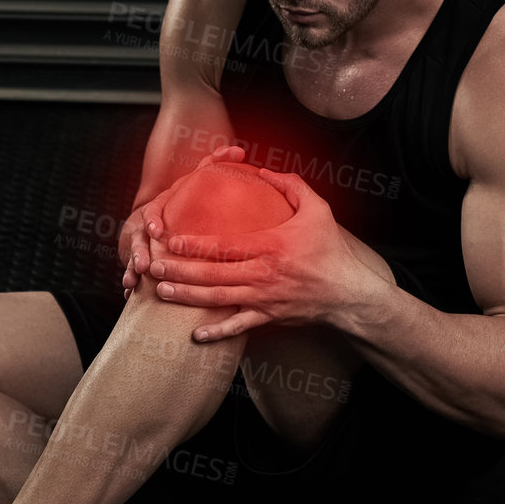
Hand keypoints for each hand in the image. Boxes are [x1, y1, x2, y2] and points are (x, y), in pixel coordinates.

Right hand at [119, 144, 246, 297]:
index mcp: (160, 207)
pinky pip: (131, 269)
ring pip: (132, 255)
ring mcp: (141, 241)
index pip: (152, 212)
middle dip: (138, 251)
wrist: (167, 212)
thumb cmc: (188, 195)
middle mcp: (147, 225)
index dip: (152, 222)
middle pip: (138, 238)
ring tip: (133, 281)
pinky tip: (128, 292)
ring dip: (131, 268)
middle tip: (143, 265)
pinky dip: (129, 280)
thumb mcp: (197, 178)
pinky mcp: (141, 256)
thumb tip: (238, 151)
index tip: (156, 232)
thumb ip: (214, 163)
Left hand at [149, 169, 382, 339]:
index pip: (225, 246)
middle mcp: (264, 274)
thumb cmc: (332, 249)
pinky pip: (239, 327)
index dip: (195, 244)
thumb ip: (291, 185)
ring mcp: (264, 299)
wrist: (350, 293)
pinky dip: (217, 333)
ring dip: (187, 297)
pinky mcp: (269, 318)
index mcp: (271, 246)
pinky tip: (195, 334)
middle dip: (180, 272)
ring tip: (161, 292)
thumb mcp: (318, 208)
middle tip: (154, 267)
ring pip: (219, 300)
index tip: (172, 240)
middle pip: (213, 274)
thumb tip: (262, 169)